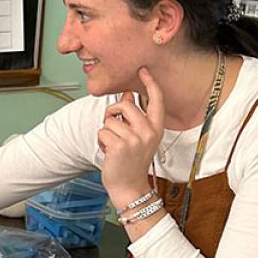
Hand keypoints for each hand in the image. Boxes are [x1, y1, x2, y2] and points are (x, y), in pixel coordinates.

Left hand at [97, 67, 165, 210]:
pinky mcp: (120, 145)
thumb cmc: (132, 161)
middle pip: (125, 105)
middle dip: (112, 113)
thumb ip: (134, 117)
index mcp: (156, 128)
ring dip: (106, 132)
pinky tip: (109, 153)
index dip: (151, 83)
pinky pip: (102, 132)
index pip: (156, 100)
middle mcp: (148, 131)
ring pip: (110, 120)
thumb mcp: (139, 137)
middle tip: (112, 127)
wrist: (129, 187)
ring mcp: (135, 138)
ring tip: (113, 146)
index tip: (144, 70)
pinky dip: (101, 142)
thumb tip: (127, 94)